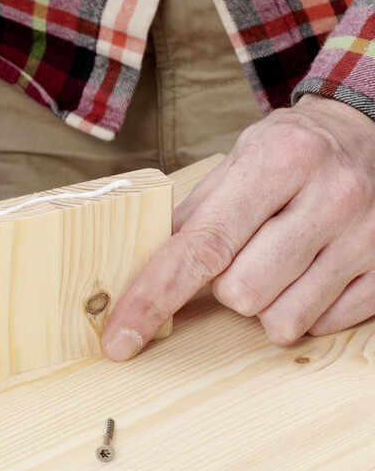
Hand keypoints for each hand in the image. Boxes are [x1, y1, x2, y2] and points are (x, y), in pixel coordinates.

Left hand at [102, 94, 374, 359]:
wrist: (369, 132)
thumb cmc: (292, 149)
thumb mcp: (240, 157)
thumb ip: (196, 211)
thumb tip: (145, 267)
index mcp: (279, 161)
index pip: (202, 246)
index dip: (154, 296)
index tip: (120, 338)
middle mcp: (330, 197)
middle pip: (240, 293)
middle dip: (225, 286)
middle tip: (243, 251)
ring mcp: (366, 237)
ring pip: (281, 320)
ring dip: (264, 302)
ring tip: (277, 260)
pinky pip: (322, 326)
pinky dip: (302, 309)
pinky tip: (310, 270)